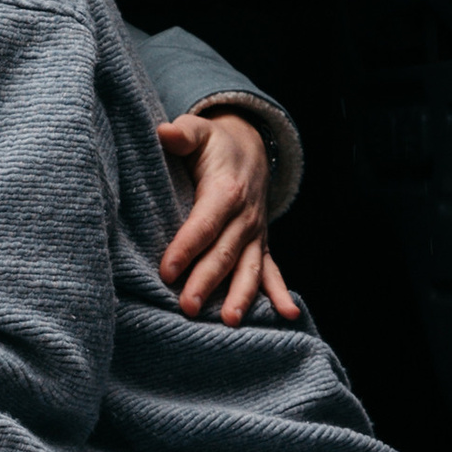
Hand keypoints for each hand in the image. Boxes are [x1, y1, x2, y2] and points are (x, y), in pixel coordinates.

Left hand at [157, 110, 300, 324]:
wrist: (250, 148)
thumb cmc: (214, 144)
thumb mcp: (199, 131)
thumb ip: (182, 133)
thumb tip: (164, 131)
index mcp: (226, 190)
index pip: (204, 223)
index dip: (186, 247)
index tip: (167, 271)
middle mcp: (245, 216)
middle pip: (224, 253)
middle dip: (206, 281)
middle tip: (187, 307)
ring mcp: (256, 234)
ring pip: (248, 268)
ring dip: (240, 295)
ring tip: (229, 321)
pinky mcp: (261, 244)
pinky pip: (271, 270)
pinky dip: (280, 293)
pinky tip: (288, 314)